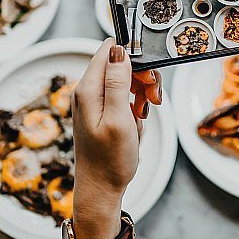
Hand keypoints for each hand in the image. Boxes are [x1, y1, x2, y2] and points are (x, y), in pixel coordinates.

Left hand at [72, 38, 161, 197]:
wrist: (100, 190)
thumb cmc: (109, 160)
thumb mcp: (119, 119)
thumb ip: (117, 82)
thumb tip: (118, 49)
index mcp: (88, 89)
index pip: (109, 50)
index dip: (132, 57)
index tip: (146, 78)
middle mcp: (87, 91)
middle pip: (119, 65)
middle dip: (141, 79)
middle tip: (150, 100)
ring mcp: (94, 102)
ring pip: (124, 82)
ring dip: (140, 95)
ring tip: (142, 116)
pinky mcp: (102, 112)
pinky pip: (123, 99)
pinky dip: (134, 108)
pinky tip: (135, 124)